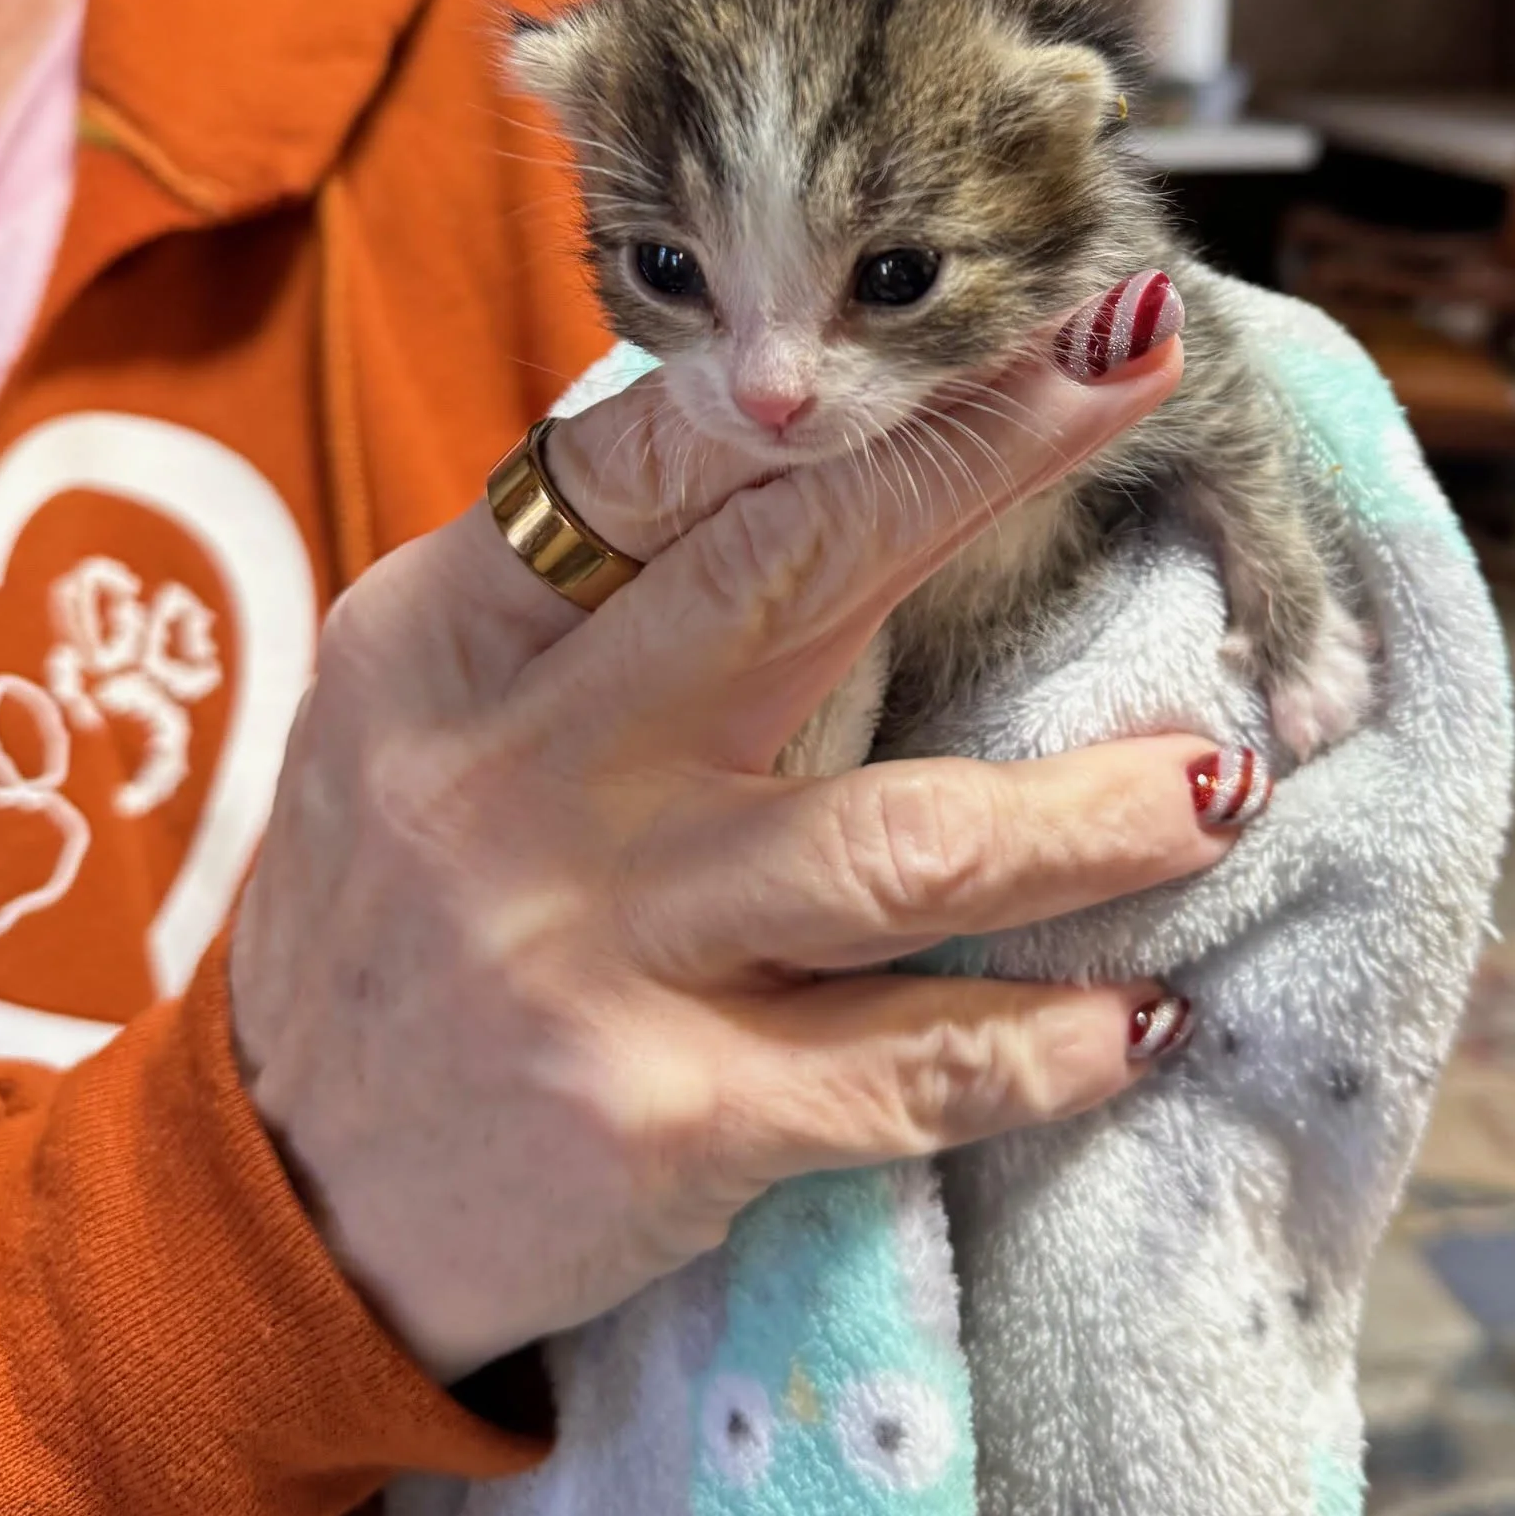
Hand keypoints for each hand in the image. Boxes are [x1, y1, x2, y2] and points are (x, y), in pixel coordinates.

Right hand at [230, 302, 1246, 1382]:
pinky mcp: (666, 1118)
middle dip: (986, 460)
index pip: (652, 461)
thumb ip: (580, 592)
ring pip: (901, 845)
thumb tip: (794, 437)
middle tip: (1143, 370)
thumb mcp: (418, 711)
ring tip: (1229, 785)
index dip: (835, 373)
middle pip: (796, 583)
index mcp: (447, 641)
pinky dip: (1045, 1044)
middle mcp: (522, 772)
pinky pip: (905, 1068)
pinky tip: (1145, 1020)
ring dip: (1092, 813)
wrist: (285, 1210)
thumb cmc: (392, 910)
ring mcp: (597, 947)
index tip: (985, 305)